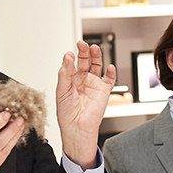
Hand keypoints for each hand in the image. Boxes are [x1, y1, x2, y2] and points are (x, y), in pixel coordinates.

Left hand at [56, 40, 116, 168]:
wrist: (77, 128)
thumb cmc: (66, 114)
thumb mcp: (61, 91)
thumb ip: (65, 73)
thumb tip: (68, 57)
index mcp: (70, 79)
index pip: (71, 63)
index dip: (71, 56)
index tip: (70, 54)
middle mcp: (82, 80)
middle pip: (85, 60)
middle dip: (84, 51)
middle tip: (82, 44)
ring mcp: (93, 84)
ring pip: (97, 65)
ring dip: (96, 56)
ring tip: (94, 49)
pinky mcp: (103, 91)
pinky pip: (109, 79)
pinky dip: (111, 72)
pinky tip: (109, 66)